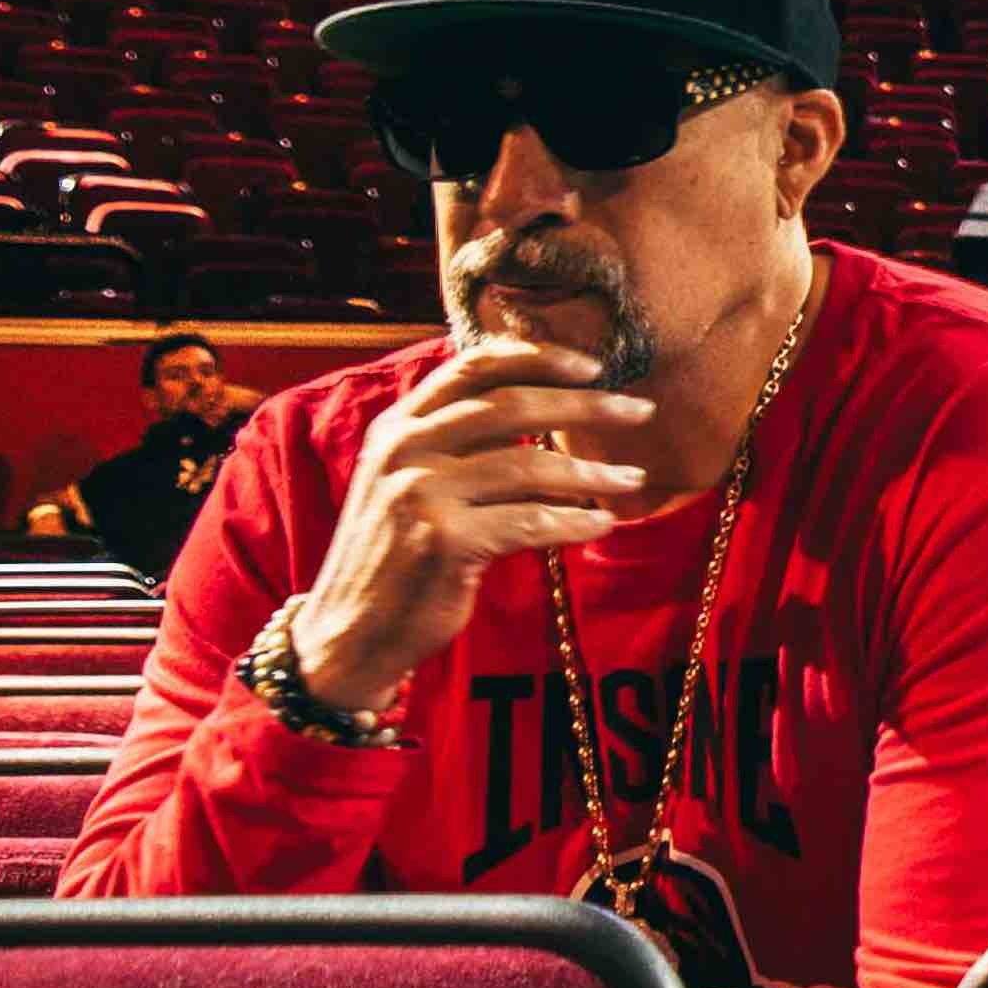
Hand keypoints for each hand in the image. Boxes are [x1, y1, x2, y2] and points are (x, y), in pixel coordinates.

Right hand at [281, 336, 654, 719]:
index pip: (474, 367)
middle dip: (586, 405)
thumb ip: (451, 439)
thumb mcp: (404, 481)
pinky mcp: (444, 541)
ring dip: (592, 473)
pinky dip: (574, 522)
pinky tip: (602, 525)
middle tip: (639, 410)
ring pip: (530, 466)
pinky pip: (531, 523)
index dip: (539, 357)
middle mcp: (405, 450)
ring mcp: (421, 494)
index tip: (593, 364)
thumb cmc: (394, 554)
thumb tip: (535, 400)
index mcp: (397, 426)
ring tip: (633, 479)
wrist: (349, 630)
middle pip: (513, 406)